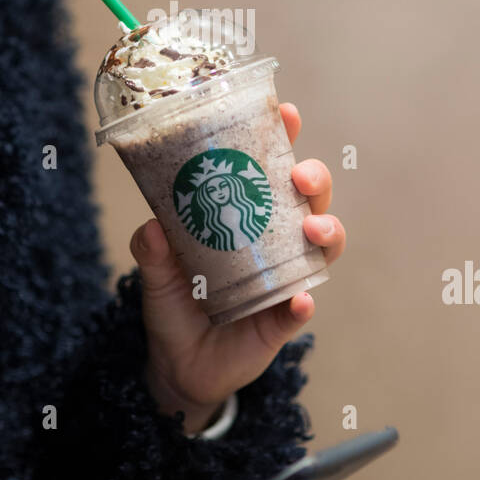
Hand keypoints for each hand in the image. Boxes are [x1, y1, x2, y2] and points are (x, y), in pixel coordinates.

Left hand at [130, 101, 345, 430]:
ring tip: (313, 229)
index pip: (272, 169)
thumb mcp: (156, 272)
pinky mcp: (283, 320)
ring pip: (322, 246)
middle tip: (300, 177)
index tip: (287, 114)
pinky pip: (301, 308)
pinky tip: (299, 300)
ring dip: (327, 231)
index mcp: (247, 214)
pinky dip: (303, 302)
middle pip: (309, 199)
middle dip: (314, 180)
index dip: (283, 139)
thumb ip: (152, 249)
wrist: (178, 365)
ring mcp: (285, 278)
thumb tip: (152, 226)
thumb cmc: (174, 304)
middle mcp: (275, 240)